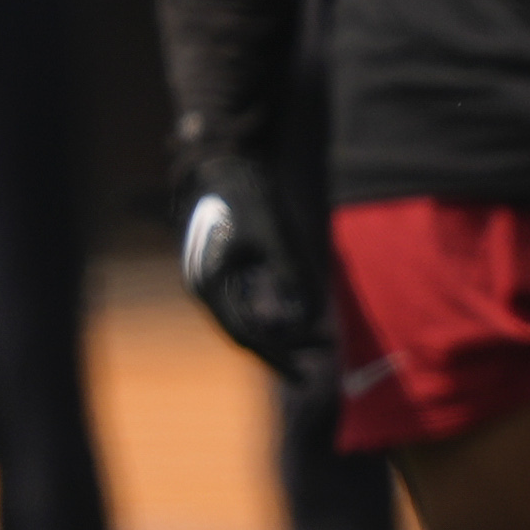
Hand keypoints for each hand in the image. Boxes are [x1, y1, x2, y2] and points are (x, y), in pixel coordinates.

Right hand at [175, 159, 336, 383]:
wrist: (225, 162)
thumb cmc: (249, 195)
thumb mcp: (277, 236)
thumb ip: (294, 274)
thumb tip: (315, 315)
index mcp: (210, 285)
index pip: (245, 337)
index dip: (279, 355)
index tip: (309, 368)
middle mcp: (204, 288)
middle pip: (245, 333)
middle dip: (286, 344)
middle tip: (325, 346)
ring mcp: (209, 279)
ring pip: (245, 319)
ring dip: (280, 329)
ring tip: (317, 333)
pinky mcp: (220, 268)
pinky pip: (245, 302)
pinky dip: (271, 311)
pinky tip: (297, 310)